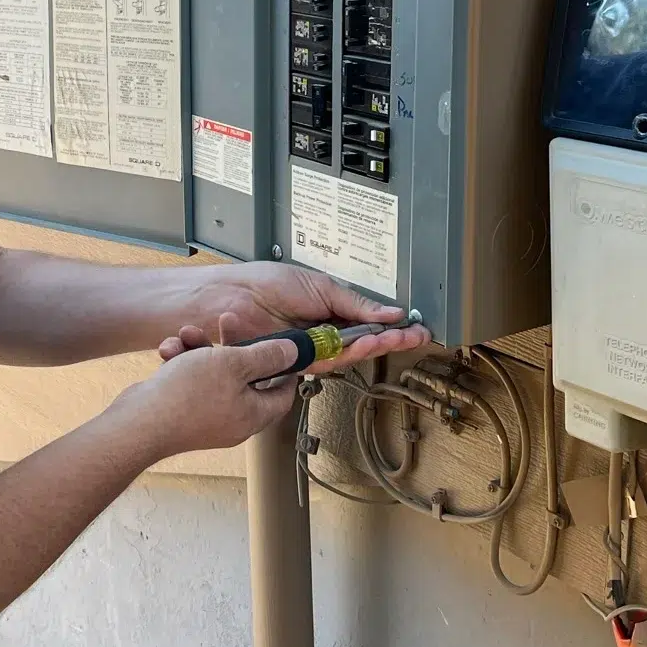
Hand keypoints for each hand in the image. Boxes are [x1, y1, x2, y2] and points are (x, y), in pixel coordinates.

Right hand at [112, 326, 304, 460]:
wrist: (139, 422)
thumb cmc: (187, 397)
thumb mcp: (234, 364)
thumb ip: (266, 356)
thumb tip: (292, 352)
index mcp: (254, 414)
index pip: (283, 393)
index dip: (285, 368)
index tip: (280, 347)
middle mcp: (233, 420)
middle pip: (244, 377)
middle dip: (232, 345)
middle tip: (226, 322)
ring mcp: (206, 418)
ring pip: (213, 375)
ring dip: (200, 350)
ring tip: (186, 335)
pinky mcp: (182, 412)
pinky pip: (191, 382)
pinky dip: (183, 364)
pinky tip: (170, 351)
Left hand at [162, 263, 429, 370]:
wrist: (231, 296)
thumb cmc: (264, 284)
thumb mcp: (318, 286)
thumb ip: (353, 303)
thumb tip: (388, 312)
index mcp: (326, 311)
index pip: (366, 324)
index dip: (390, 328)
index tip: (415, 328)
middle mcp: (319, 333)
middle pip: (362, 343)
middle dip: (390, 340)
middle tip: (414, 337)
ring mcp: (308, 349)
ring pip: (349, 355)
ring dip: (374, 347)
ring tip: (396, 339)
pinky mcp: (295, 362)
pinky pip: (327, 362)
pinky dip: (348, 354)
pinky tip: (366, 345)